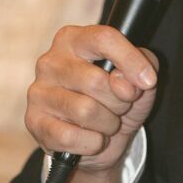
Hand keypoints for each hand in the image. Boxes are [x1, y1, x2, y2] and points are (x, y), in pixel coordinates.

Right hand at [26, 24, 158, 182]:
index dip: (131, 60)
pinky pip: (71, 136)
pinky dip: (92, 143)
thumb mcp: (139, 77)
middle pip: (97, 81)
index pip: (104, 38)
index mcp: (73, 39)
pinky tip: (91, 137)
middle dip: (120, 102)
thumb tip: (122, 82)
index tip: (148, 81)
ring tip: (106, 122)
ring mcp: (38, 92)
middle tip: (120, 107)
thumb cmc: (116, 99)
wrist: (99, 142)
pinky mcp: (34, 122)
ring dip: (108, 124)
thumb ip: (143, 65)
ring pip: (86, 110)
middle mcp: (50, 61)